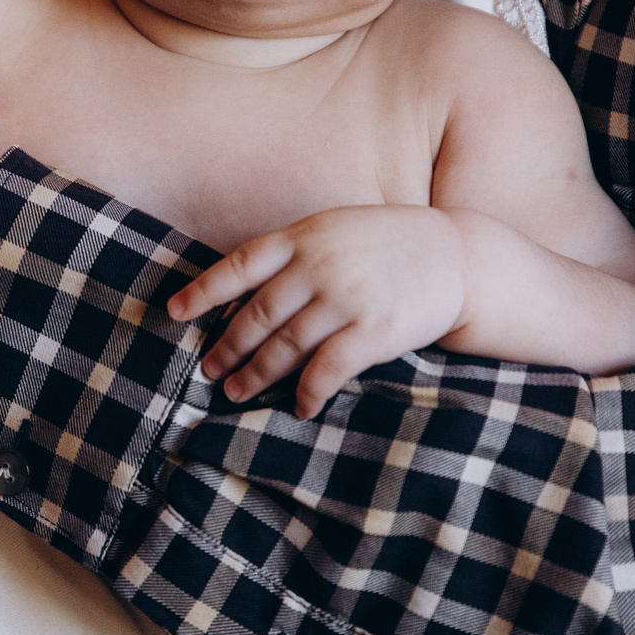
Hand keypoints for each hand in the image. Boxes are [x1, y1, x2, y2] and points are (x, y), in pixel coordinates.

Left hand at [169, 205, 465, 417]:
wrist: (460, 257)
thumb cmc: (393, 244)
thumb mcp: (339, 227)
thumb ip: (297, 251)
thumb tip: (249, 285)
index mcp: (305, 236)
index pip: (240, 264)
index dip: (204, 289)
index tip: (174, 312)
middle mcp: (319, 266)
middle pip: (257, 314)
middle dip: (228, 346)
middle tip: (208, 370)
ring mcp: (345, 299)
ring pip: (285, 345)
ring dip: (257, 374)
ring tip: (236, 392)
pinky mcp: (373, 331)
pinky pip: (327, 369)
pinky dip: (307, 392)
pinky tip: (298, 407)